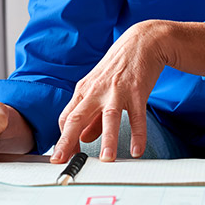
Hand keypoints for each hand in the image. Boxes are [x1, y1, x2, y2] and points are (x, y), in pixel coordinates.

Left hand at [50, 20, 169, 162]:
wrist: (142, 42)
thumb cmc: (118, 67)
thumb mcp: (99, 88)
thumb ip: (91, 116)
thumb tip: (82, 139)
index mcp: (84, 90)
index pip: (66, 118)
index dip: (63, 139)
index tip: (62, 157)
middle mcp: (96, 91)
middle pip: (77, 118)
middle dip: (68, 141)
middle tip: (62, 161)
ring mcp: (117, 91)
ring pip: (109, 118)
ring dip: (107, 140)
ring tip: (106, 160)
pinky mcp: (137, 91)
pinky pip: (137, 116)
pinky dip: (138, 135)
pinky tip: (137, 151)